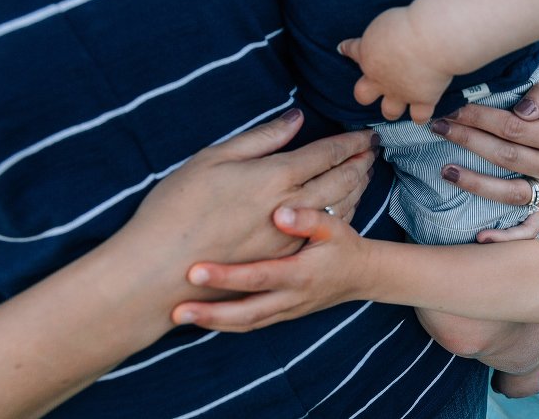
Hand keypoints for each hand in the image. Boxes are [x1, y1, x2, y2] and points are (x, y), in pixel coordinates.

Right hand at [130, 108, 376, 268]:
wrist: (160, 269)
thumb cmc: (178, 208)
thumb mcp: (213, 159)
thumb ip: (260, 139)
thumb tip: (295, 120)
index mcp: (274, 175)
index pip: (326, 153)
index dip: (350, 142)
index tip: (367, 134)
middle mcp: (291, 206)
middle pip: (341, 179)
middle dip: (361, 162)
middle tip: (374, 150)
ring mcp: (291, 236)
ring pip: (339, 206)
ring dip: (358, 186)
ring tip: (366, 173)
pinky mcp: (284, 258)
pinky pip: (326, 230)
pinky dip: (343, 212)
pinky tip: (346, 206)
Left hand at [171, 206, 372, 330]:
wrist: (362, 276)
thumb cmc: (344, 245)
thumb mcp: (334, 227)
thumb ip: (309, 220)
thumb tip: (280, 213)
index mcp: (301, 273)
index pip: (258, 277)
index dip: (227, 276)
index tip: (195, 271)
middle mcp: (292, 297)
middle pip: (246, 313)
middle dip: (211, 314)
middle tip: (176, 311)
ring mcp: (287, 309)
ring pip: (246, 324)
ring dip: (213, 323)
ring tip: (178, 316)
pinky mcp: (283, 314)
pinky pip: (251, 324)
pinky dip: (225, 324)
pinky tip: (201, 317)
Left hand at [339, 7, 453, 123]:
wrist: (431, 38)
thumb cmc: (411, 22)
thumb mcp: (388, 19)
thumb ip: (385, 33)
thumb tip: (390, 35)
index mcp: (368, 53)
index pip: (351, 50)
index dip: (347, 49)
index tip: (343, 48)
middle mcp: (379, 78)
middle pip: (362, 95)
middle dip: (366, 92)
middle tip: (375, 85)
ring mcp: (399, 92)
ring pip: (389, 111)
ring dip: (392, 108)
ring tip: (399, 103)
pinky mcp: (421, 100)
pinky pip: (419, 116)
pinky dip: (421, 116)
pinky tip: (423, 113)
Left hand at [429, 75, 538, 240]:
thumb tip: (522, 110)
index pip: (512, 128)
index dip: (479, 118)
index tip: (452, 109)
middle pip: (505, 157)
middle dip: (468, 140)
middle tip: (439, 128)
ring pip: (510, 193)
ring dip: (475, 184)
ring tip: (445, 171)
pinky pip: (531, 228)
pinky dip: (507, 237)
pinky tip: (480, 238)